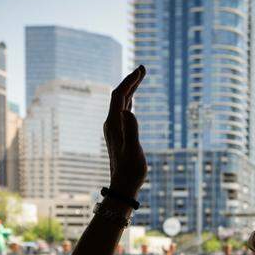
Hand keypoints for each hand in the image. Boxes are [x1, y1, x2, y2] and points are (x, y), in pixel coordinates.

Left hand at [104, 66, 146, 195]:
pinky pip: (122, 111)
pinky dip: (129, 100)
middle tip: (143, 68)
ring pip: (120, 102)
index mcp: (114, 124)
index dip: (129, 81)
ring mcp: (114, 128)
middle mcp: (111, 123)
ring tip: (141, 78)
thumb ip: (131, 130)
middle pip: (119, 96)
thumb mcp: (133, 151)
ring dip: (130, 89)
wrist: (122, 186)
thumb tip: (128, 111)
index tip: (141, 70)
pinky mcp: (118, 134)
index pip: (119, 96)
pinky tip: (134, 100)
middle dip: (131, 81)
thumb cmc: (130, 171)